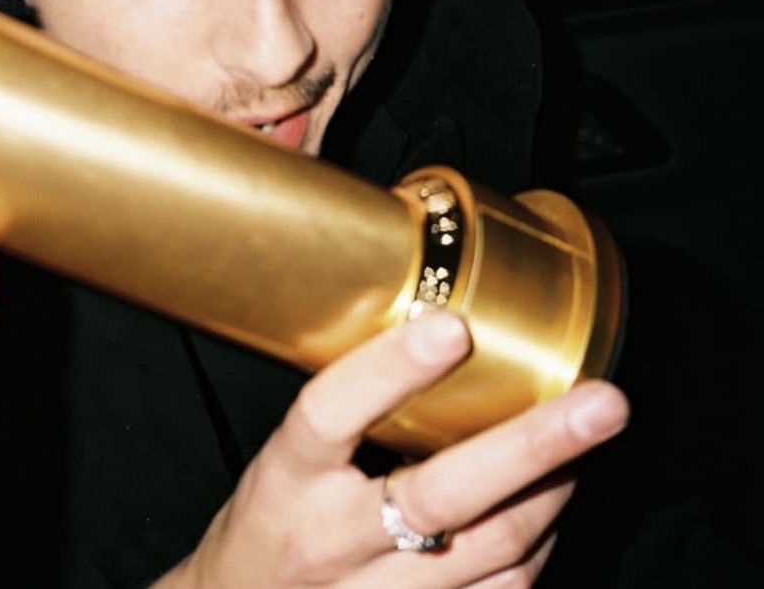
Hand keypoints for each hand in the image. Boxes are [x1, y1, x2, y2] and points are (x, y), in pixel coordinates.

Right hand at [163, 312, 628, 587]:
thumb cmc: (271, 521)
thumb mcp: (283, 459)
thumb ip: (348, 414)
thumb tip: (442, 336)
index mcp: (286, 480)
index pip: (329, 415)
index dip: (390, 370)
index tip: (452, 326)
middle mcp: (329, 540)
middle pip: (439, 495)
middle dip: (533, 447)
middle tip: (605, 404)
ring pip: (490, 550)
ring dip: (552, 494)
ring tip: (585, 443)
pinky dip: (537, 549)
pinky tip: (546, 512)